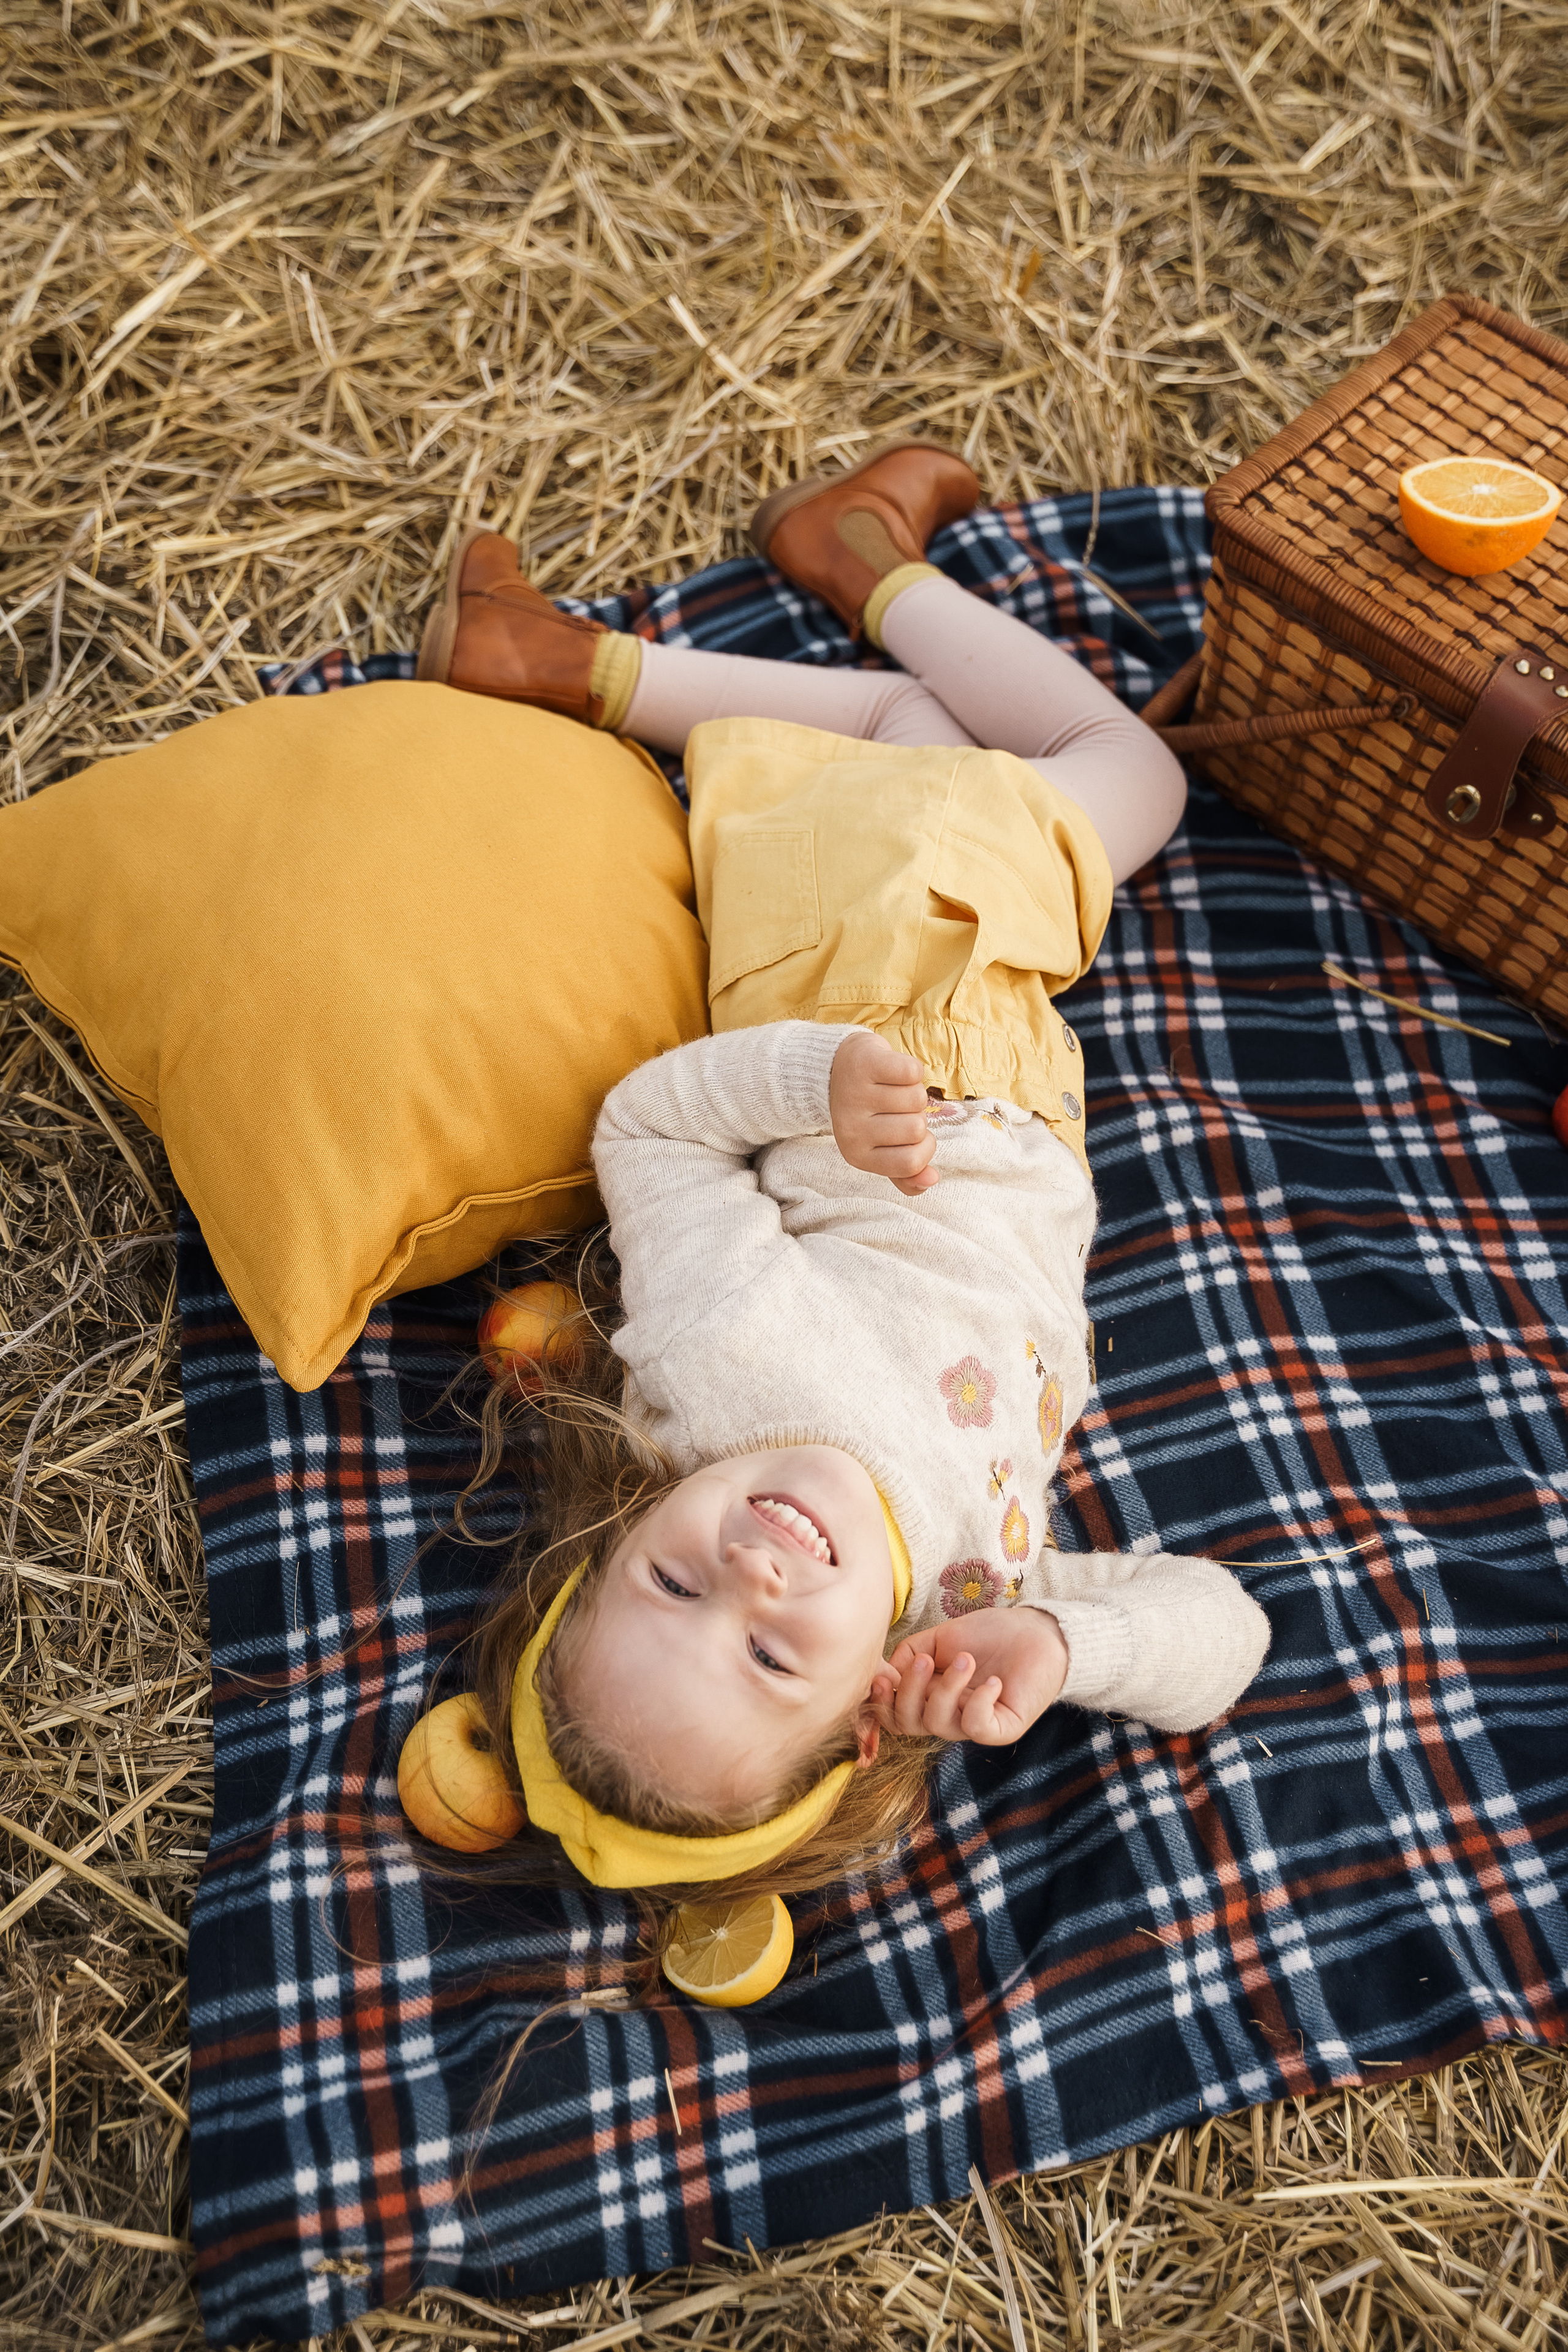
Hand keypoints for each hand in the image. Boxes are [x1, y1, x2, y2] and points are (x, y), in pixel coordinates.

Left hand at [829, 1029, 937, 1195]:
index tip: (909, 1134)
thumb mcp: (882, 1147)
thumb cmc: (868, 1113)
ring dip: (913, 1090)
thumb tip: (932, 1179)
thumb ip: (908, 1171)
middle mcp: (851, 1129)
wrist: (833, 1070)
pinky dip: (911, 1069)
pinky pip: (913, 1072)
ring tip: (891, 1088)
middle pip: (917, 1129)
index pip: (912, 1162)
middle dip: (916, 1116)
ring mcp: (856, 1095)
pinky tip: (892, 1071)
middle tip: (894, 1107)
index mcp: (857, 1156)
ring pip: (918, 1098)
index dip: (923, 1147)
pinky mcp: (865, 1064)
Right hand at [869, 1608, 1068, 1744]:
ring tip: (967, 1660)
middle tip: (925, 1661)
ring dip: (947, 1688)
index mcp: (929, 1697)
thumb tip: (882, 1672)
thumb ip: (907, 1653)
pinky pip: (975, 1727)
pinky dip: (977, 1701)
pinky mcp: (1000, 1729)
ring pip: (939, 1724)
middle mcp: (948, 1715)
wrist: (1035, 1631)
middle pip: (910, 1724)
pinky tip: (994, 1682)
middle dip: (909, 1692)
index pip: (895, 1716)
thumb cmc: (990, 1634)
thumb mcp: (939, 1637)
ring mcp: (973, 1724)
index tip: (881, 1678)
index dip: (882, 1704)